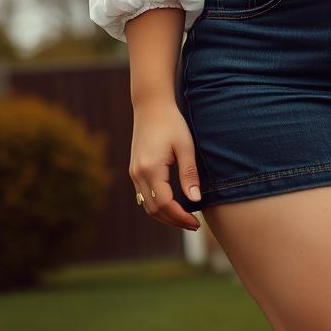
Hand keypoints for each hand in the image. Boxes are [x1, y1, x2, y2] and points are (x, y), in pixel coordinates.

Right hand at [129, 97, 203, 231]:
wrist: (151, 106)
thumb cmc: (172, 123)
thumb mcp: (185, 146)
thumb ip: (189, 174)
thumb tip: (195, 201)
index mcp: (151, 169)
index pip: (164, 204)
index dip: (180, 217)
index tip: (196, 223)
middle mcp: (138, 174)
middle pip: (153, 210)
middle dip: (173, 221)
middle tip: (193, 225)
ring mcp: (133, 173)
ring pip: (146, 206)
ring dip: (164, 215)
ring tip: (185, 218)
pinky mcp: (134, 170)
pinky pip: (143, 196)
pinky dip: (157, 205)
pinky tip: (172, 204)